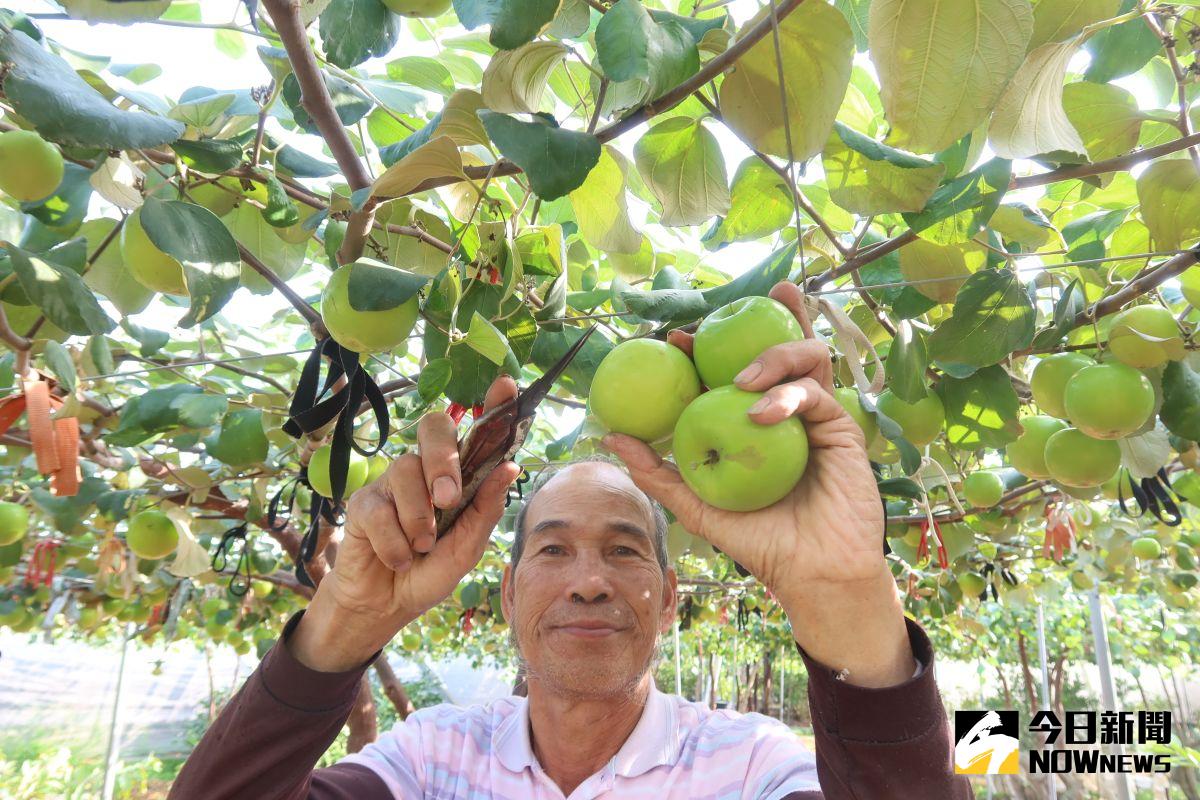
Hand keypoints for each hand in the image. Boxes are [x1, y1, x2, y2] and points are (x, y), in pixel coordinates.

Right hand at [289, 376, 521, 670]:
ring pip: (406, 471)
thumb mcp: (467, 548)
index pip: (475, 431)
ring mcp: (393, 482)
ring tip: (422, 547)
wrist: (386, 606)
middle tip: (448, 499)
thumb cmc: (430, 571)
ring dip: (419, 518)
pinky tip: (398, 559)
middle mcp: (426, 470)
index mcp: (458, 476)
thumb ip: (485, 509)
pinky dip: (395, 542)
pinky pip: (381, 509)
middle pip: (433, 427)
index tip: (506, 385)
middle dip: (442, 459)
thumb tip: (509, 467)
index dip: (491, 405)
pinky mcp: (364, 502)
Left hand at [601, 280, 887, 603]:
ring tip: (740, 380)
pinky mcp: (842, 428)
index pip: (732, 369)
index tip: (674, 338)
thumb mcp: (696, 504)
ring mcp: (817, 416)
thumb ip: (656, 471)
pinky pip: (816, 393)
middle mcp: (788, 410)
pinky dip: (786, 396)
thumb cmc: (758, 542)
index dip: (705, 348)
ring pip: (807, 356)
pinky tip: (760, 414)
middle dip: (757, 318)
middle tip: (712, 328)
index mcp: (753, 421)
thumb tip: (610, 438)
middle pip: (781, 346)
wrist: (811, 573)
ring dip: (773, 355)